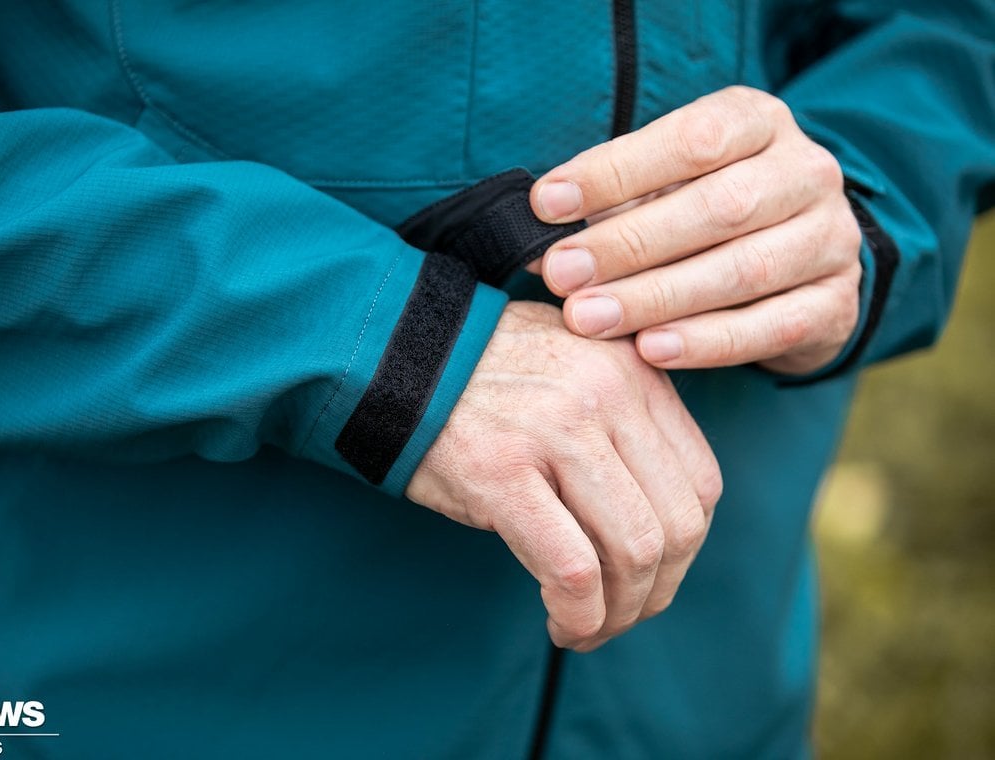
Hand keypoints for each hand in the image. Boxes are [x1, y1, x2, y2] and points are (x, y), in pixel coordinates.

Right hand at [406, 302, 720, 651]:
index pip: (701, 484)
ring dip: (619, 613)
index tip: (650, 579)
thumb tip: (661, 521)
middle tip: (620, 616)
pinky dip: (579, 615)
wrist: (389, 351)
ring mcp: (555, 430)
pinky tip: (560, 623)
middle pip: (677, 524)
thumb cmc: (481, 374)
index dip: (684, 550)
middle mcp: (606, 394)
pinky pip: (572, 568)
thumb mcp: (576, 367)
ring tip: (587, 627)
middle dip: (656, 592)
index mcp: (633, 370)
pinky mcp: (502, 471)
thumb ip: (626, 422)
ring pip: (633, 552)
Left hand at [528, 86, 862, 374]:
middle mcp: (806, 171)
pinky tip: (649, 350)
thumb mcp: (660, 191)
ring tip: (589, 318)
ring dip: (657, 297)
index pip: (691, 138)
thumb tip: (534, 244)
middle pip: (719, 206)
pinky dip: (706, 342)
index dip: (615, 171)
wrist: (796, 263)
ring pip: (745, 269)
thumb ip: (608, 208)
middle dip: (629, 243)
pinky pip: (772, 327)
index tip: (546, 204)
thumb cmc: (703, 214)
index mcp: (759, 122)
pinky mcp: (838, 304)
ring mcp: (831, 239)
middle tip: (562, 274)